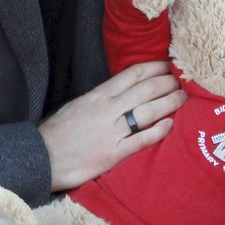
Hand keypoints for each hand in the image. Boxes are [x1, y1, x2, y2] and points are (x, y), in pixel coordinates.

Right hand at [40, 60, 185, 191]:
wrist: (41, 158)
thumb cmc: (58, 132)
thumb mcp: (78, 105)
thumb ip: (101, 97)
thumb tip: (124, 90)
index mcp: (98, 95)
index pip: (133, 74)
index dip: (155, 68)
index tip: (168, 66)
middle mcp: (108, 110)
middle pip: (146, 90)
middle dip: (168, 83)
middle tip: (181, 82)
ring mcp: (112, 131)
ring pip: (148, 111)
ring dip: (169, 103)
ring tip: (183, 98)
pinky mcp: (113, 153)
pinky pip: (142, 140)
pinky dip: (159, 131)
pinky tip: (170, 125)